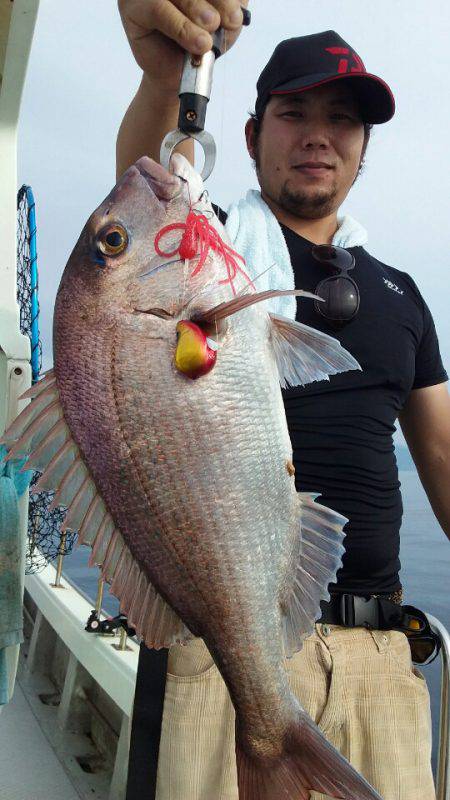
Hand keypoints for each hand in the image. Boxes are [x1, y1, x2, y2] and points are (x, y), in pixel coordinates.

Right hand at [118, 0, 248, 93]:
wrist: (180, 75)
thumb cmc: (201, 41)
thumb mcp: (226, 21)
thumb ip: (232, 3)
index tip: (238, 15)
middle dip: (217, 1)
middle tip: (228, 22)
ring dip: (196, 12)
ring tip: (208, 39)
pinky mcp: (131, 5)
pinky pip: (157, 9)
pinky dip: (180, 27)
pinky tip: (197, 43)